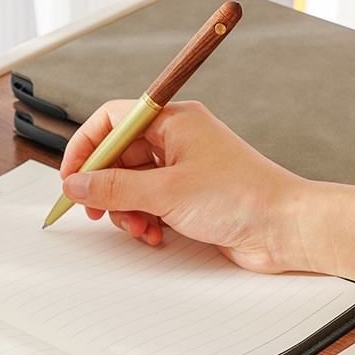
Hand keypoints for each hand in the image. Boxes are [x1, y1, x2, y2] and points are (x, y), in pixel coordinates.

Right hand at [60, 100, 305, 272]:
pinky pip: (147, 204)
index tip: (71, 176)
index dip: (86, 147)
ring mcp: (180, 169)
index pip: (111, 120)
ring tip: (139, 227)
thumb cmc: (242, 197)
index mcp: (173, 121)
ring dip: (126, 210)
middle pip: (117, 157)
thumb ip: (114, 188)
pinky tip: (154, 234)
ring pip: (130, 185)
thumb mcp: (166, 191)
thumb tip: (77, 183)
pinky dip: (144, 220)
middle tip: (94, 210)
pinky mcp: (186, 196)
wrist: (284, 227)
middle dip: (105, 187)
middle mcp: (175, 140)